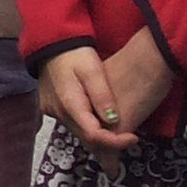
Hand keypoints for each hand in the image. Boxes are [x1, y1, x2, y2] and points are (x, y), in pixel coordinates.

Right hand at [38, 29, 175, 155]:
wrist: (53, 44)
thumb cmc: (75, 54)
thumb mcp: (93, 71)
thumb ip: (102, 96)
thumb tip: (113, 120)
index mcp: (69, 104)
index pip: (93, 135)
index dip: (115, 142)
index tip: (134, 138)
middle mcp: (58, 112)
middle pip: (86, 138)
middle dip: (109, 142)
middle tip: (130, 138)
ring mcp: (52, 111)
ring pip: (79, 132)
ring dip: (99, 135)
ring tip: (119, 132)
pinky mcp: (52, 108)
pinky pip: (73, 124)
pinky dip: (88, 126)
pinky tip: (100, 121)